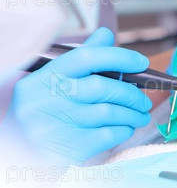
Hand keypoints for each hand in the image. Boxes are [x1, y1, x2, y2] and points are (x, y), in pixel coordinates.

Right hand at [9, 27, 151, 162]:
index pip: (86, 57)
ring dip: (133, 114)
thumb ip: (80, 59)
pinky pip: (109, 135)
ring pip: (110, 112)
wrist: (20, 153)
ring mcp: (56, 125)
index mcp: (43, 78)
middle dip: (132, 94)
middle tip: (143, 100)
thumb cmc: (42, 113)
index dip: (119, 57)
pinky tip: (126, 129)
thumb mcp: (51, 84)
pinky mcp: (68, 148)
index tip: (141, 62)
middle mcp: (47, 99)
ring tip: (140, 116)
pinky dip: (125, 130)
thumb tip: (106, 34)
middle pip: (103, 87)